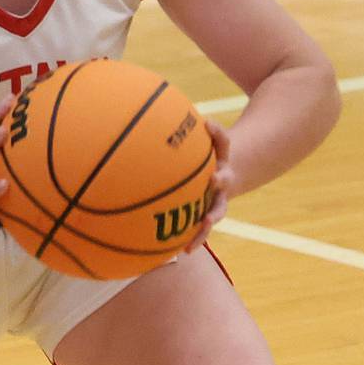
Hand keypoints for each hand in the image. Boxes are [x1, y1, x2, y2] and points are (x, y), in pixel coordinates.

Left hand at [185, 119, 233, 252]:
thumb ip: (174, 132)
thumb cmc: (195, 157)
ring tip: (202, 228)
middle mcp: (222, 177)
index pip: (222, 140)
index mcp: (219, 156)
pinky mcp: (209, 215)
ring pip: (218, 210)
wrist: (218, 177)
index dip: (216, 131)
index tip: (208, 124)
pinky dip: (194, 239)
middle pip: (226, 177)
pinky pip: (202, 229)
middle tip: (214, 179)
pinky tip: (181, 252)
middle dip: (221, 178)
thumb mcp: (190, 144)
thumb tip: (136, 112)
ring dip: (209, 220)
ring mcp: (218, 198)